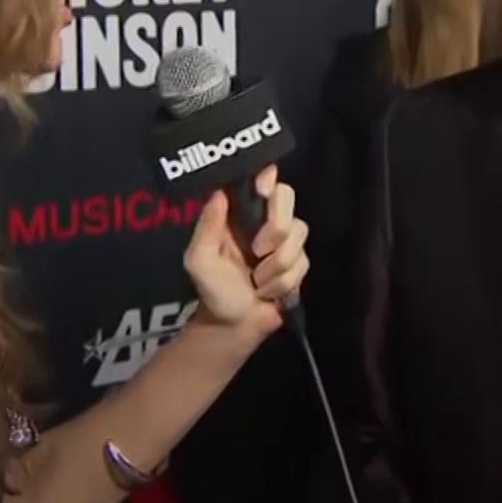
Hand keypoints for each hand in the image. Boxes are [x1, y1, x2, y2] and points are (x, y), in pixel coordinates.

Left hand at [182, 165, 308, 343]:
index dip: (266, 177)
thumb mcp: (199, 260)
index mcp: (239, 212)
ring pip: (297, 234)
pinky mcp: (298, 262)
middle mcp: (265, 220)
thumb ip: (207, 226)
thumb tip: (219, 193)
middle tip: (256, 251)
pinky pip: (302, 262)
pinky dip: (282, 282)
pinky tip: (268, 291)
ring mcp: (285, 240)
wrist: (235, 326)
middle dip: (275, 228)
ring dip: (274, 266)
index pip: (259, 179)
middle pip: (286, 197)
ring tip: (257, 281)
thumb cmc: (214, 290)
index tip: (263, 190)